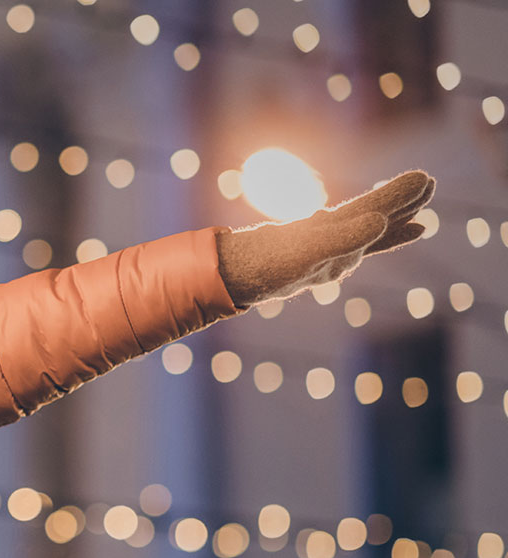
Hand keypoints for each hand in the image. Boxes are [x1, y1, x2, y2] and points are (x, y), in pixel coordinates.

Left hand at [216, 170, 434, 305]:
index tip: (423, 178)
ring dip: (393, 221)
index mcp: (333, 228)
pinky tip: (376, 242)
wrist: (231, 276)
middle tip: (428, 182)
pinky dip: (373, 244)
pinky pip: (354, 250)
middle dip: (401, 201)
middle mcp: (333, 234)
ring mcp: (328, 249)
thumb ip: (343, 237)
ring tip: (420, 215)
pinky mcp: (320, 262)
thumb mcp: (307, 253)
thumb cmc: (266, 265)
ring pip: (368, 230)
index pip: (373, 206)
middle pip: (374, 212)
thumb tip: (379, 220)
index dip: (397, 195)